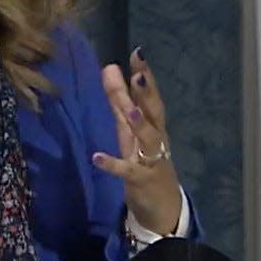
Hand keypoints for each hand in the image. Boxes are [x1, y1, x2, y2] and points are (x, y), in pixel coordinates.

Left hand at [94, 48, 181, 235]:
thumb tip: (108, 67)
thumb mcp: (129, 129)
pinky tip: (96, 157)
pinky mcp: (140, 181)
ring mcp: (150, 160)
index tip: (137, 53)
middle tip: (139, 73)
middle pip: (154, 113)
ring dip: (140, 124)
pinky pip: (127, 171)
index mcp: (152, 124)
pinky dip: (112, 164)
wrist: (163, 207)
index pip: (149, 96)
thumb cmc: (144, 161)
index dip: (144, 75)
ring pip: (148, 140)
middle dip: (147, 93)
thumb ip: (118, 99)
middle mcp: (155, 139)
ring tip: (131, 110)